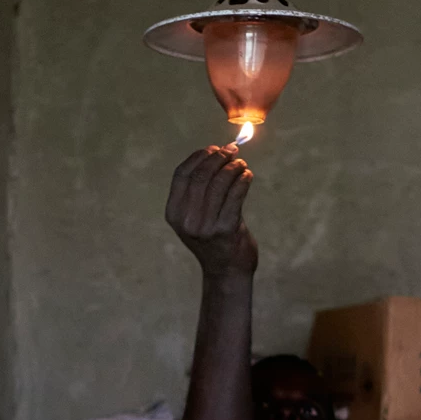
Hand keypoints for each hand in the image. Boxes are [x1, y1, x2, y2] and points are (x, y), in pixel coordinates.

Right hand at [166, 144, 256, 277]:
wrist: (226, 271)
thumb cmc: (214, 238)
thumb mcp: (195, 216)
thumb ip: (198, 190)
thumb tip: (216, 152)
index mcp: (173, 213)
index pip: (182, 174)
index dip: (199, 156)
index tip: (215, 148)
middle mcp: (186, 219)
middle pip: (201, 175)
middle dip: (218, 158)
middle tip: (232, 151)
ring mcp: (205, 225)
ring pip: (219, 183)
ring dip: (233, 167)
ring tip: (241, 164)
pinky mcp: (226, 229)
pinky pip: (236, 194)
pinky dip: (243, 179)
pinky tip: (247, 175)